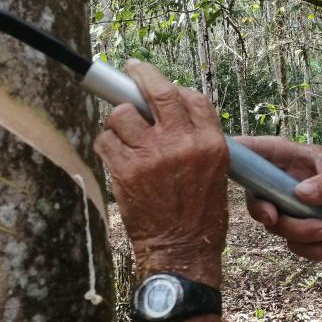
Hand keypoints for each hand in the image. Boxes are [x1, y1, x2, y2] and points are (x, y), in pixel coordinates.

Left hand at [94, 61, 228, 285]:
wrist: (182, 251)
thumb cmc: (200, 217)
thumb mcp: (215, 173)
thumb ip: (195, 140)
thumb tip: (167, 112)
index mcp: (211, 144)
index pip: (192, 98)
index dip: (173, 88)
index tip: (158, 84)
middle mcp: (183, 143)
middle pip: (158, 92)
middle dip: (140, 75)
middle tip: (132, 70)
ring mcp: (153, 155)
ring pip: (122, 114)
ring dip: (119, 121)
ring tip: (124, 135)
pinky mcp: (127, 169)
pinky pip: (105, 140)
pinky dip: (106, 145)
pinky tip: (115, 156)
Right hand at [237, 137, 321, 261]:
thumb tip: (301, 193)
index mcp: (296, 160)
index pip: (260, 150)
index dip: (237, 153)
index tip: (223, 161)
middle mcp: (286, 184)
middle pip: (255, 196)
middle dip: (263, 211)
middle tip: (274, 219)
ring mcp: (290, 211)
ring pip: (276, 226)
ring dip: (302, 233)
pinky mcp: (298, 236)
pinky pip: (294, 247)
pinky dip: (316, 250)